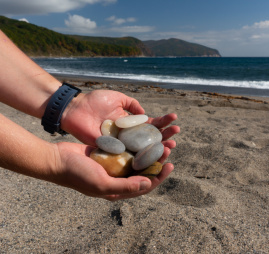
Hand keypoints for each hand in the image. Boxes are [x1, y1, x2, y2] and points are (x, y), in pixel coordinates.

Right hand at [53, 142, 173, 200]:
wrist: (57, 159)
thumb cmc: (77, 174)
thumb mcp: (101, 184)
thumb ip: (125, 186)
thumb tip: (148, 184)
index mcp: (117, 190)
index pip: (144, 186)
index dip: (159, 176)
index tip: (170, 165)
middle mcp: (117, 179)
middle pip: (143, 171)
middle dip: (157, 161)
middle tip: (168, 148)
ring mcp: (113, 166)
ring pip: (136, 159)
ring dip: (148, 151)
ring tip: (160, 141)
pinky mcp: (109, 154)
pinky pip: (126, 150)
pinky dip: (135, 144)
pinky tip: (144, 135)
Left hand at [61, 90, 178, 148]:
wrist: (74, 109)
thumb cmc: (94, 101)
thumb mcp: (117, 98)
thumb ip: (132, 104)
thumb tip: (146, 114)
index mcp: (130, 123)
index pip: (151, 125)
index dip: (163, 123)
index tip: (175, 119)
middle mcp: (128, 135)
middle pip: (150, 139)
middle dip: (165, 136)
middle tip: (176, 135)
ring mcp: (120, 144)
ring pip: (142, 150)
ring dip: (157, 149)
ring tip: (171, 146)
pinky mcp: (111, 151)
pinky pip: (127, 156)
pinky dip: (140, 157)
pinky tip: (152, 156)